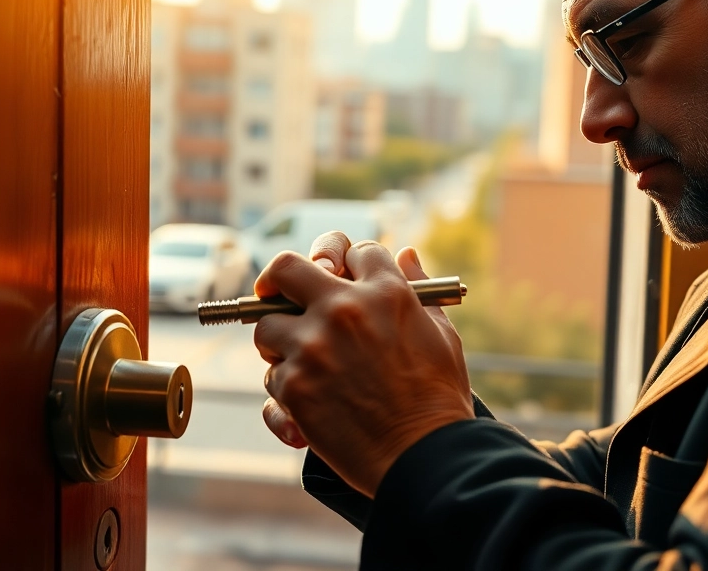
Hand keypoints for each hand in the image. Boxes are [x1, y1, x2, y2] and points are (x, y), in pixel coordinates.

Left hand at [252, 232, 474, 497]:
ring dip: (278, 342)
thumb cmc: (439, 399)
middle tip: (274, 294)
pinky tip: (307, 404)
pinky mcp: (294, 385)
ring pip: (266, 324)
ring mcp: (313, 346)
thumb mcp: (441, 334)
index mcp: (386, 292)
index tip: (340, 278)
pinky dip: (285, 391)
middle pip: (286, 267)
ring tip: (300, 362)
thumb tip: (405, 254)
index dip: (347, 264)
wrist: (424, 457)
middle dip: (277, 281)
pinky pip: (271, 377)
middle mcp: (344, 310)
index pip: (354, 251)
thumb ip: (417, 289)